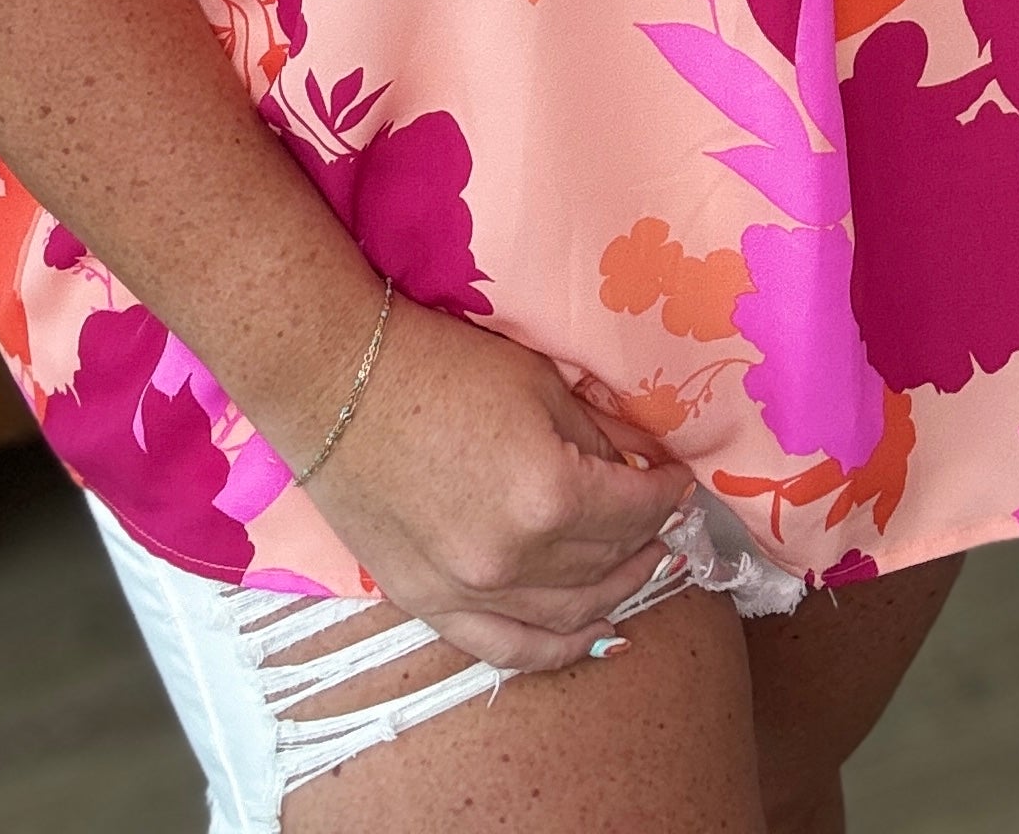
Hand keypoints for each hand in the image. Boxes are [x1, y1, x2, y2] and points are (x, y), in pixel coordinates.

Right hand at [290, 297, 697, 672]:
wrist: (338, 386)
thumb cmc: (443, 368)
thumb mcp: (542, 385)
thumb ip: (600, 437)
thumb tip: (643, 468)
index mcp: (550, 495)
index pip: (636, 509)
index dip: (668, 494)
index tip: (680, 481)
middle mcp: (515, 561)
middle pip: (606, 561)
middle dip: (647, 538)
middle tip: (664, 519)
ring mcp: (468, 593)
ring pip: (567, 613)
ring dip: (615, 591)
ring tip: (640, 566)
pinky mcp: (429, 606)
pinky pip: (506, 650)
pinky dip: (557, 649)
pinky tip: (593, 636)